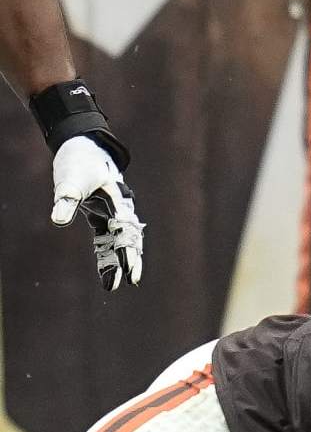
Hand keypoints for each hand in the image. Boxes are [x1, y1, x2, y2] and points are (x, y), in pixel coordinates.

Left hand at [51, 136, 144, 290]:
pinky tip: (106, 274)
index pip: (125, 230)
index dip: (128, 251)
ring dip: (118, 262)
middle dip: (130, 260)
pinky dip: (107, 256)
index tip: (130, 269)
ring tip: (114, 285)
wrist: (83, 146)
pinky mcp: (103, 216)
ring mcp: (113, 214)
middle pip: (129, 239)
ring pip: (120, 243)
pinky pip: (108, 240)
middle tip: (132, 281)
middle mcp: (121, 210)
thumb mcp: (71, 180)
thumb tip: (58, 222)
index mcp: (119, 201)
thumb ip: (66, 200)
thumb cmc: (79, 161)